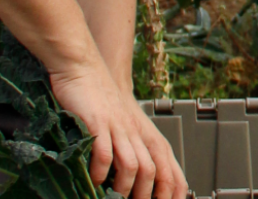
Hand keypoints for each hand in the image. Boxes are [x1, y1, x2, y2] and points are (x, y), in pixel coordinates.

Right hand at [50, 64, 187, 198]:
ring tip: (113, 198)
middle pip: (153, 172)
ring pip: (133, 165)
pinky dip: (100, 172)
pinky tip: (94, 180)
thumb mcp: (129, 128)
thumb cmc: (106, 103)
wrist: (86, 71)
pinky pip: (104, 154)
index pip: (170, 171)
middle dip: (146, 196)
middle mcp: (137, 134)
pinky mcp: (98, 124)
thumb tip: (139, 183)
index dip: (171, 194)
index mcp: (148, 137)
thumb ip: (135, 153)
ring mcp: (119, 128)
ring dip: (123, 188)